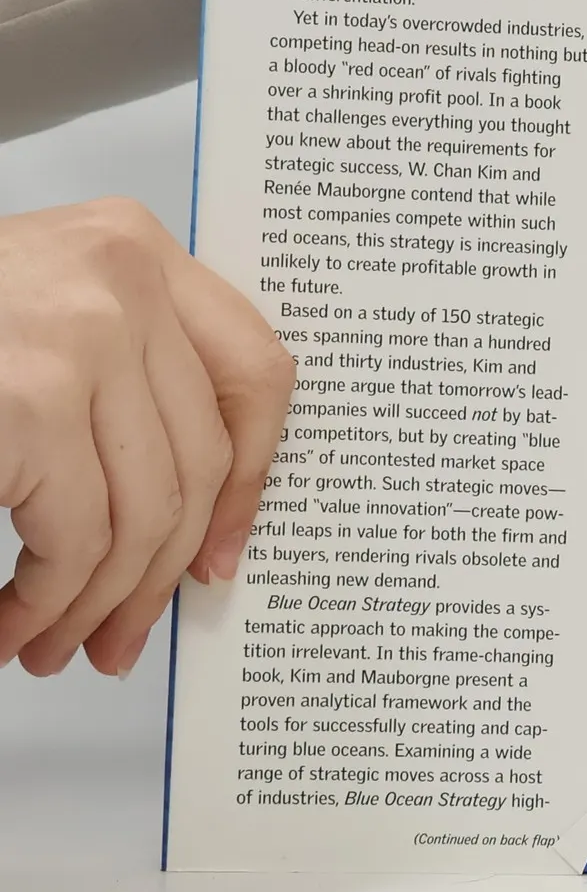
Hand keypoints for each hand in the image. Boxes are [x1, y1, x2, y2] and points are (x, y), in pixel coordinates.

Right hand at [0, 199, 294, 677]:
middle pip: (202, 461)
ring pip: (145, 515)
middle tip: (120, 636)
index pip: (256, 371)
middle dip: (159, 573)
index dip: (252, 479)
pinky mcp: (27, 402)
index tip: (220, 551)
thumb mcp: (39, 317)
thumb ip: (119, 381)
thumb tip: (198, 519)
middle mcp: (120, 278)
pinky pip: (74, 539)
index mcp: (131, 247)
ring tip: (54, 644)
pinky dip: (42, 604)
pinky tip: (8, 626)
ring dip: (96, 605)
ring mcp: (79, 337)